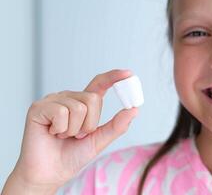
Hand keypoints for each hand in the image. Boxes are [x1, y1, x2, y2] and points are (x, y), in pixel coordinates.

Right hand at [5, 69, 137, 191]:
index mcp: (83, 103)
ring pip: (78, 107)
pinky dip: (60, 129)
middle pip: (93, 99)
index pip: (100, 84)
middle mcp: (69, 98)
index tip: (129, 74)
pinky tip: (51, 133)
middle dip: (89, 124)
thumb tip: (135, 109)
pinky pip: (61, 112)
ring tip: (63, 135)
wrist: (50, 173)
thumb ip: (116, 125)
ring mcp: (53, 101)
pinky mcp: (39, 107)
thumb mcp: (100, 140)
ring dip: (74, 130)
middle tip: (77, 136)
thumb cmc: (72, 156)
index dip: (114, 77)